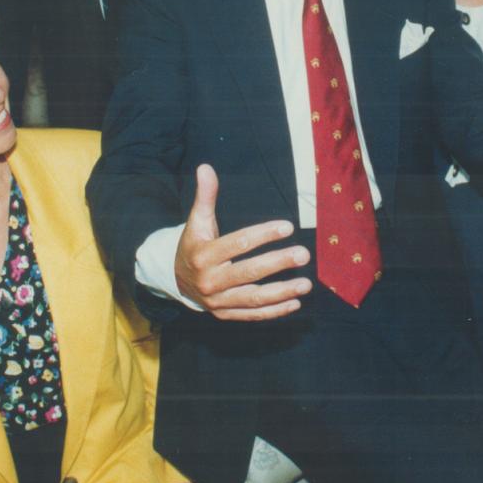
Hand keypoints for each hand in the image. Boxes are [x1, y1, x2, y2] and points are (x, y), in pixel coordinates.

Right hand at [175, 164, 311, 320]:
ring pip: (253, 298)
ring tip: (306, 283)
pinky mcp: (225, 314)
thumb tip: (205, 167)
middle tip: (303, 253)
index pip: (237, 244)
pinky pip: (253, 314)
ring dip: (282, 292)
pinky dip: (274, 311)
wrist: (176, 279)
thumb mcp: (196, 221)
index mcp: (203, 255)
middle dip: (278, 263)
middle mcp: (210, 281)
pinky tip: (295, 302)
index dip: (263, 235)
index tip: (288, 227)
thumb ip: (205, 196)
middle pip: (248, 272)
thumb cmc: (194, 244)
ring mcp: (218, 301)